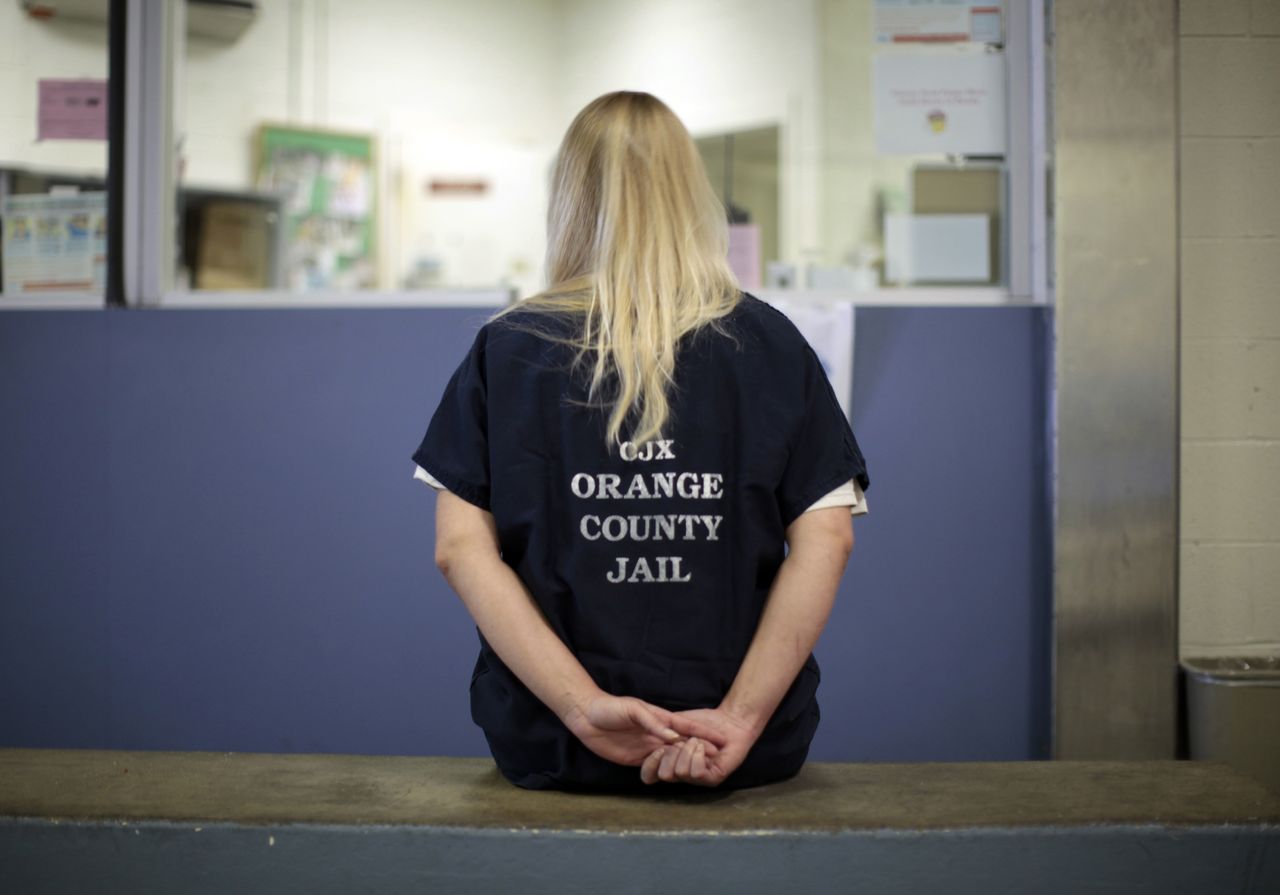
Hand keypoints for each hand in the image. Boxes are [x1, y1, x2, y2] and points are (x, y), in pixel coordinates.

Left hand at [563, 694, 726, 766]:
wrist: (585, 716)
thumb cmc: (609, 708)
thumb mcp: (633, 710)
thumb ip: (653, 722)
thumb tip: (674, 736)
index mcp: (659, 718)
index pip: (687, 726)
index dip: (704, 733)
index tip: (722, 739)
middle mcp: (657, 732)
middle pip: (684, 743)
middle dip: (701, 749)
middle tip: (719, 759)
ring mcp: (648, 746)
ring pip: (673, 756)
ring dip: (687, 761)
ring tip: (703, 769)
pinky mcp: (637, 758)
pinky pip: (657, 766)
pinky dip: (669, 770)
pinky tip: (679, 776)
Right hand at [640, 707, 759, 786]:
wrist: (730, 720)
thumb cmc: (705, 721)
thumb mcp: (675, 724)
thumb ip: (659, 733)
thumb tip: (642, 742)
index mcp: (670, 762)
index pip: (649, 775)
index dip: (651, 762)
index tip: (658, 746)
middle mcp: (682, 774)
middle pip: (663, 775)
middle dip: (670, 752)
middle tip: (682, 741)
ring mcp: (697, 778)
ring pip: (679, 773)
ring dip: (687, 751)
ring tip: (697, 742)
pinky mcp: (712, 778)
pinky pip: (696, 773)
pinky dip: (698, 755)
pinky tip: (705, 747)